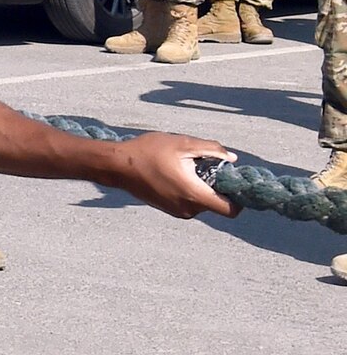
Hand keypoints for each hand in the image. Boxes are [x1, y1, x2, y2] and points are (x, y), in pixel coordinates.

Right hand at [105, 133, 235, 218]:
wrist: (116, 165)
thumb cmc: (148, 152)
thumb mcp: (183, 143)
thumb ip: (211, 149)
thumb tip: (231, 157)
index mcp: (195, 194)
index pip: (230, 210)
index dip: (238, 197)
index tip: (232, 180)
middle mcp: (188, 208)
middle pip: (216, 204)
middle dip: (216, 186)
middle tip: (204, 165)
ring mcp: (177, 211)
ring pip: (202, 202)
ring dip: (201, 187)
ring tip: (185, 168)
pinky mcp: (168, 209)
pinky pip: (189, 202)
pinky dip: (189, 190)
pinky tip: (175, 173)